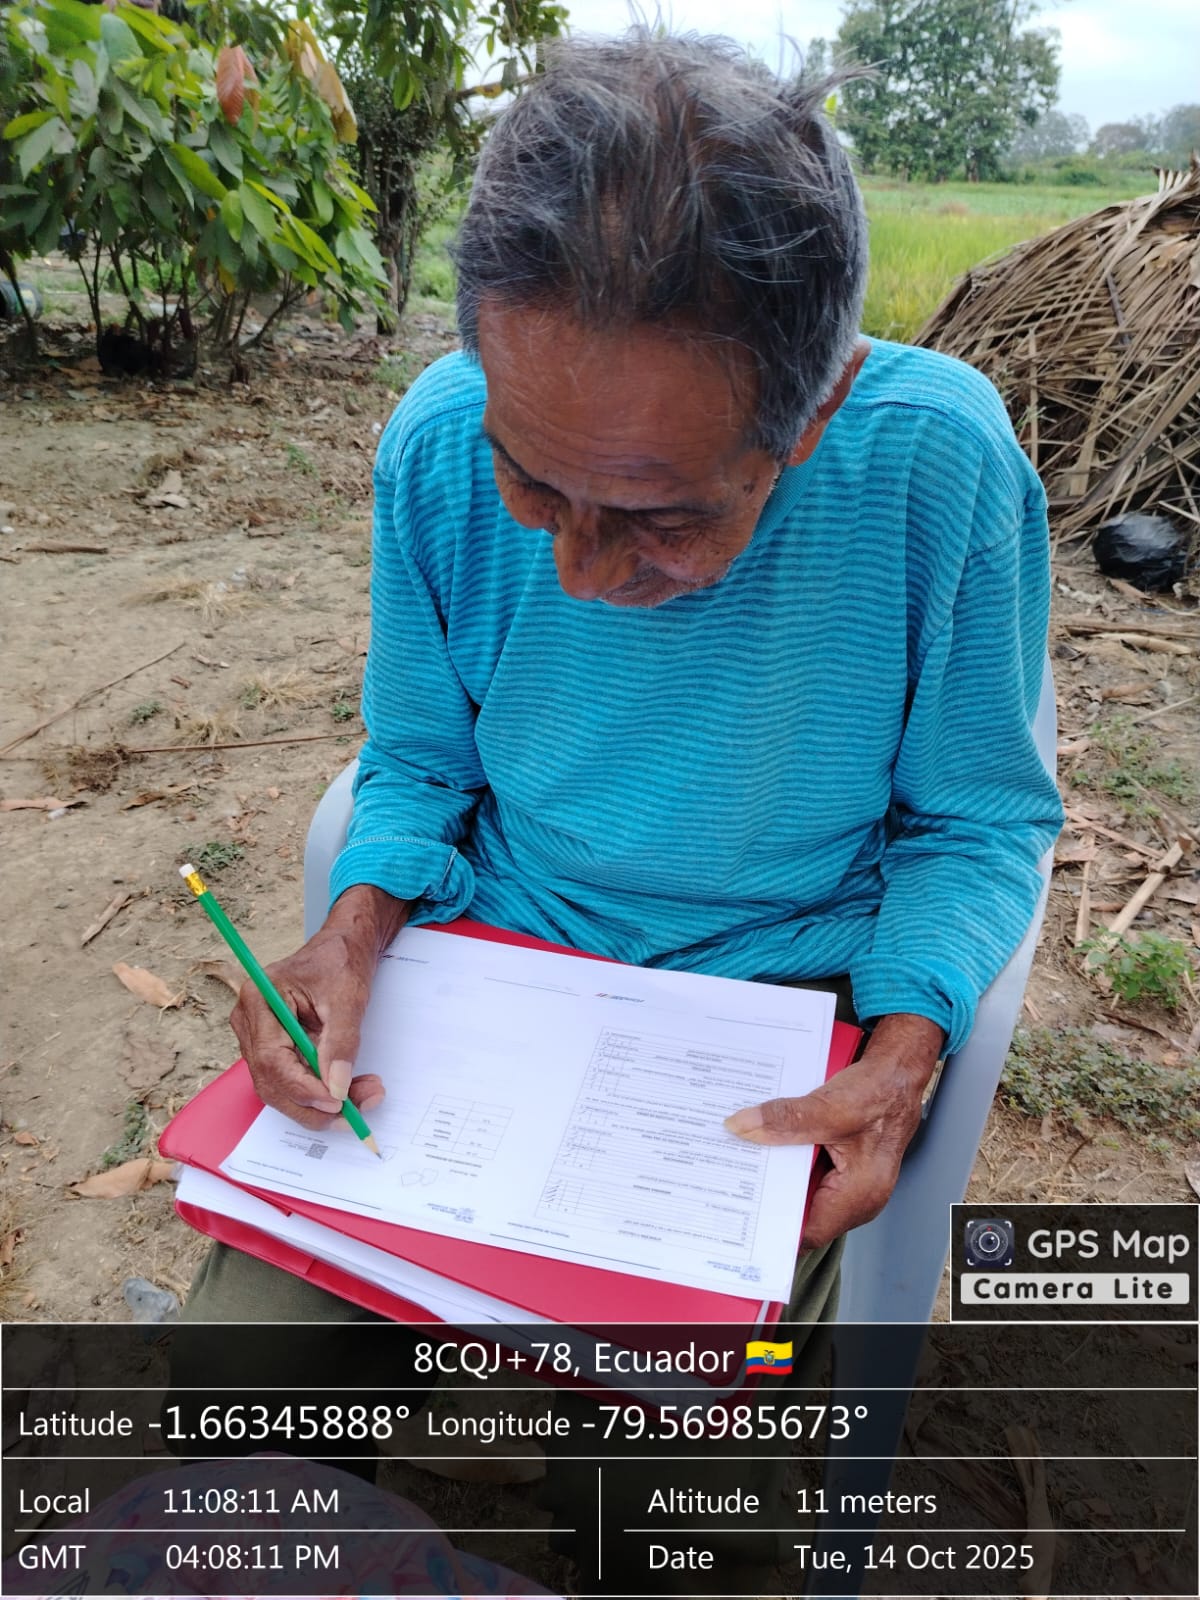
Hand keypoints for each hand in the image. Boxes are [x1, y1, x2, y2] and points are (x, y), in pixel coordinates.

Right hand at [230, 885, 408, 1130]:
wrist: (343, 946)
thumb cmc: (341, 961)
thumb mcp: (349, 997)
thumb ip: (342, 1042)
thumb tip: (336, 1088)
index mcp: (260, 998)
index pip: (271, 1059)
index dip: (303, 1088)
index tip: (337, 1102)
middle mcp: (249, 1021)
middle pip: (271, 1082)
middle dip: (314, 1105)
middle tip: (357, 1114)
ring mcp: (258, 1037)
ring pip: (282, 1088)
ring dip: (322, 1103)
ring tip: (366, 1095)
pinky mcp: (275, 1047)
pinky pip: (293, 1080)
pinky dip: (322, 1091)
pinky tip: (352, 1088)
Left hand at [723, 1013, 943, 1248]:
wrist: (897, 1075)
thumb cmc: (880, 1094)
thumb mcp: (830, 1106)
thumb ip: (786, 1120)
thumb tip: (743, 1127)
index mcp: (859, 1195)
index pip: (808, 1232)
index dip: (773, 1228)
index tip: (739, 1215)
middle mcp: (857, 1199)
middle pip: (802, 1214)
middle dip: (768, 1200)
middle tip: (731, 1182)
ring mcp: (850, 1187)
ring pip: (803, 1195)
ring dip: (776, 1180)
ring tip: (743, 1162)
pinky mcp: (843, 1172)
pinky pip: (808, 1177)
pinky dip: (788, 1165)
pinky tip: (767, 1148)